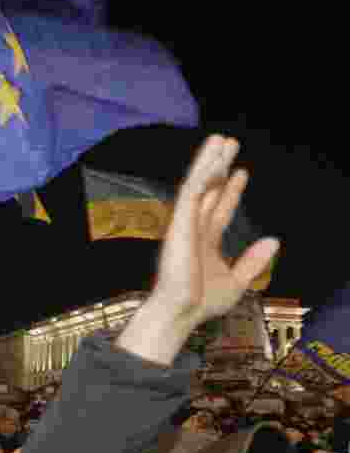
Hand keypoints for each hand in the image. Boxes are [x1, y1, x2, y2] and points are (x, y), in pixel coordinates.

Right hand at [118, 135, 278, 365]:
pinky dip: (201, 176)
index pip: (219, 210)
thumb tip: (273, 241)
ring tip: (220, 140)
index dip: (230, 191)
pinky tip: (213, 160)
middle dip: (219, 167)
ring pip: (197, 186)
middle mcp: (194, 230)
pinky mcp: (179, 224)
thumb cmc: (200, 303)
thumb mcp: (237, 282)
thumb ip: (252, 262)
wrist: (180, 312)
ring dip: (208, 161)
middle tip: (229, 143)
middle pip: (208, 191)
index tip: (241, 172)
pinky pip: (191, 193)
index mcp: (205, 244)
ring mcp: (185, 225)